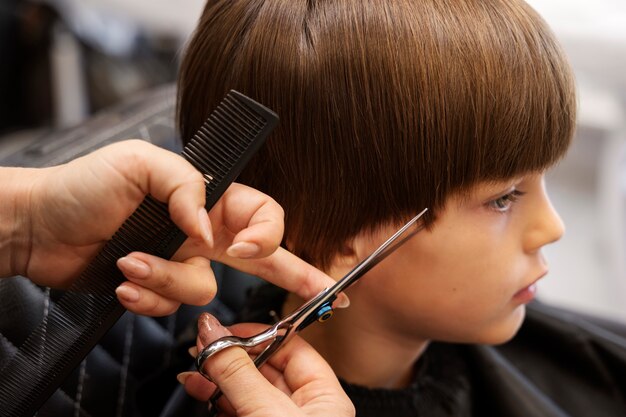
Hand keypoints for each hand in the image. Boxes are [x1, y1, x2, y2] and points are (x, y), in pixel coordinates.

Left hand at [3, 140, 339, 315]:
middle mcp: (203, 231)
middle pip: (264, 255)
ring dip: (165, 278)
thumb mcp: (139, 163)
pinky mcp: (159, 288)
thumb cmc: (84, 186)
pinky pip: (171, 306)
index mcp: (207, 197)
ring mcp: (183, 262)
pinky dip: (146, 295)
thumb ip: (186, 186)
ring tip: (130, 261)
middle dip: (298, 273)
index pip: (261, 212)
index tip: (240, 248)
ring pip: (203, 290)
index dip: (264, 234)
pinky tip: (124, 279)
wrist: (41, 226)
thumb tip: (208, 226)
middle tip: (326, 292)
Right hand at [179, 313, 354, 416]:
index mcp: (326, 398)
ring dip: (218, 378)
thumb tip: (212, 332)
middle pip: (265, 368)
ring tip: (195, 367)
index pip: (292, 348)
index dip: (257, 333)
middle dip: (231, 355)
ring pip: (247, 391)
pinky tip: (200, 389)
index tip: (226, 327)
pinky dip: (216, 400)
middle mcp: (307, 411)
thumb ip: (237, 371)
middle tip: (204, 344)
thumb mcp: (266, 411)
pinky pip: (238, 410)